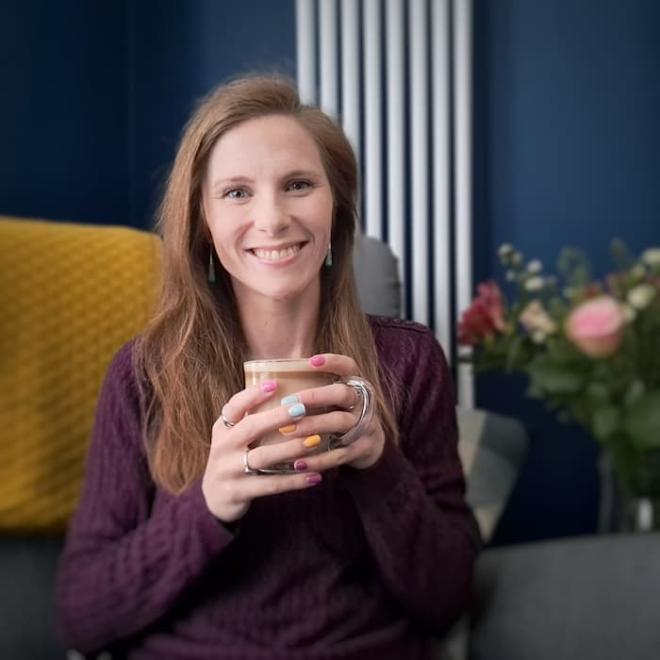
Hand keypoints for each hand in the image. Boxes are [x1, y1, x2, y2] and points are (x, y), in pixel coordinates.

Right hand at [202, 381, 324, 523]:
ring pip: (262, 457)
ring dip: (290, 448)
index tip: (275, 383)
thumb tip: (290, 388)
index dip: (253, 394)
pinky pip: (270, 485)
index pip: (234, 406)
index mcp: (223, 428)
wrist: (215, 497)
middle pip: (250, 428)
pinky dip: (294, 480)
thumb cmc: (235, 456)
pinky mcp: (238, 492)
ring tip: (315, 441)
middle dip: (277, 417)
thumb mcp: (235, 435)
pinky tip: (315, 476)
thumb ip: (254, 416)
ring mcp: (228, 471)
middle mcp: (222, 447)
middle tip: (302, 409)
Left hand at [285, 354, 385, 470]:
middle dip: (315, 396)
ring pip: (341, 422)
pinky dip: (318, 459)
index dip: (332, 362)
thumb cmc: (339, 415)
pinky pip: (339, 454)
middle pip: (343, 394)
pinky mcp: (362, 449)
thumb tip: (266, 384)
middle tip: (288, 402)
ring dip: (313, 425)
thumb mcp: (334, 400)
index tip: (310, 361)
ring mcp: (365, 426)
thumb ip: (313, 391)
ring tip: (288, 430)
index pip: (348, 366)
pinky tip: (298, 463)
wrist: (371, 446)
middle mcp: (363, 403)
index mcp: (355, 385)